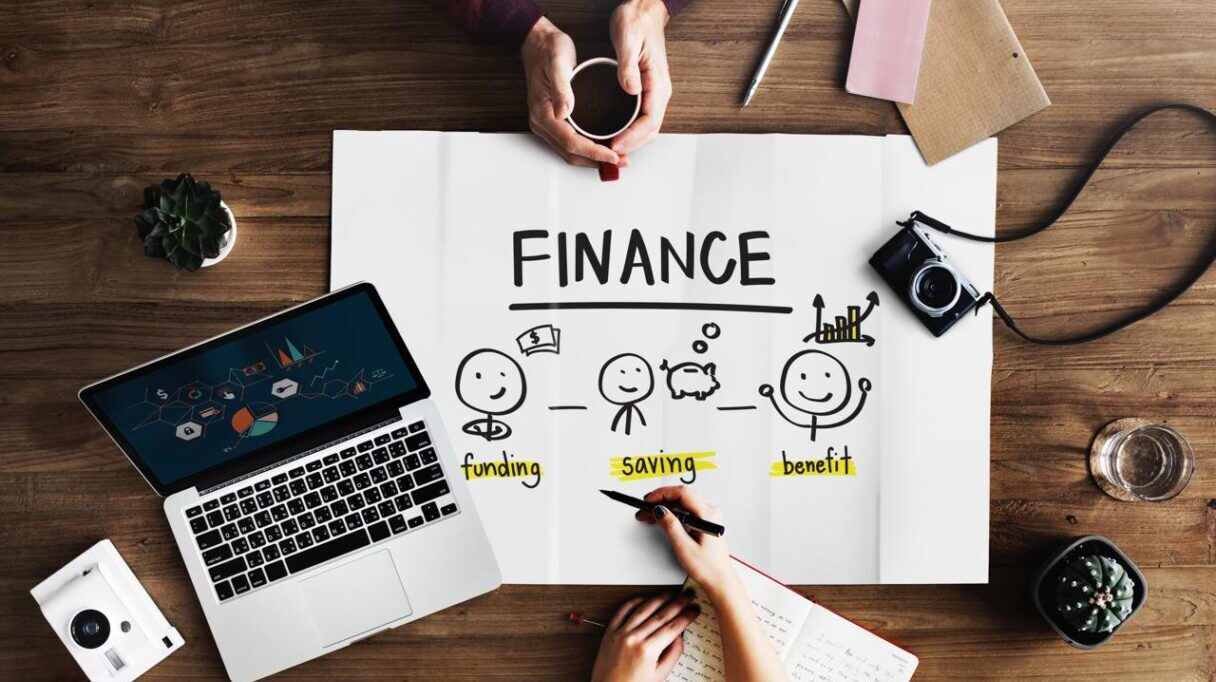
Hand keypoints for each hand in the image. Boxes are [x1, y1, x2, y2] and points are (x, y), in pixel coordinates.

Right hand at [521, 17, 620, 167]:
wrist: (537, 42)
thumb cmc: (548, 49)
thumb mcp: (557, 62)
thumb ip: (561, 88)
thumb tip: (565, 112)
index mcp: (543, 112)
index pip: (570, 142)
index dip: (593, 152)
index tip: (613, 155)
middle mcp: (542, 122)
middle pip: (570, 153)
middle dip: (596, 160)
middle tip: (621, 161)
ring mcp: (546, 123)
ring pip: (570, 151)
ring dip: (592, 158)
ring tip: (616, 158)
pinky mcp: (553, 120)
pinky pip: (569, 142)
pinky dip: (586, 149)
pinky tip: (602, 147)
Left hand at [590, 589, 699, 681]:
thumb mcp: (659, 676)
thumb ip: (672, 655)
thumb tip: (679, 637)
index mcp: (647, 651)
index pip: (673, 627)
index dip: (686, 617)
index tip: (694, 610)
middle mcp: (633, 639)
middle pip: (661, 615)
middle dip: (678, 603)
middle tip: (687, 596)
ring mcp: (620, 634)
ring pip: (643, 609)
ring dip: (659, 598)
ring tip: (670, 593)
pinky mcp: (609, 632)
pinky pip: (622, 611)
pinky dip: (634, 602)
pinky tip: (643, 598)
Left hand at [609, 0, 672, 155]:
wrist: (644, 10)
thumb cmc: (637, 21)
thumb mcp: (628, 39)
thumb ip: (628, 66)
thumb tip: (631, 89)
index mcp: (658, 82)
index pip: (649, 120)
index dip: (633, 137)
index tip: (615, 145)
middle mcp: (659, 91)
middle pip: (650, 131)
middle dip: (631, 146)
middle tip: (609, 154)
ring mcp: (654, 92)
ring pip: (647, 128)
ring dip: (631, 142)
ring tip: (610, 150)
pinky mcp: (646, 91)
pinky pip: (641, 118)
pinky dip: (630, 132)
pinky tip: (615, 134)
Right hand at [636, 486, 736, 593]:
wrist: (719, 580)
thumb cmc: (708, 568)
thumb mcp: (684, 548)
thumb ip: (671, 526)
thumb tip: (660, 510)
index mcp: (707, 515)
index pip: (682, 493)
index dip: (662, 493)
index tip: (648, 500)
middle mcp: (710, 513)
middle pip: (681, 496)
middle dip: (661, 500)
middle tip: (644, 508)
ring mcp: (708, 517)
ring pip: (682, 503)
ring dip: (665, 506)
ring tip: (649, 515)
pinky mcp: (704, 522)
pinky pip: (686, 510)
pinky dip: (672, 512)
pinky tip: (661, 518)